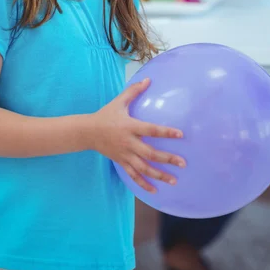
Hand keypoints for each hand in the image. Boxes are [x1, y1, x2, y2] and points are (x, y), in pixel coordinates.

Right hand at [89, 78, 185, 192]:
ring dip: (159, 175)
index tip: (180, 134)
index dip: (165, 132)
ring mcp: (124, 155)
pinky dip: (144, 184)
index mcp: (130, 126)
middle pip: (150, 153)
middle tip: (182, 163)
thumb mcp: (119, 101)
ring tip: (174, 179)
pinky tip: (155, 190)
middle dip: (167, 159)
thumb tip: (148, 79)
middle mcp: (128, 143)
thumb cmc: (106, 115)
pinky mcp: (121, 162)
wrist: (87, 132)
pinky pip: (133, 176)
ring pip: (143, 168)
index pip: (151, 129)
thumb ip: (134, 91)